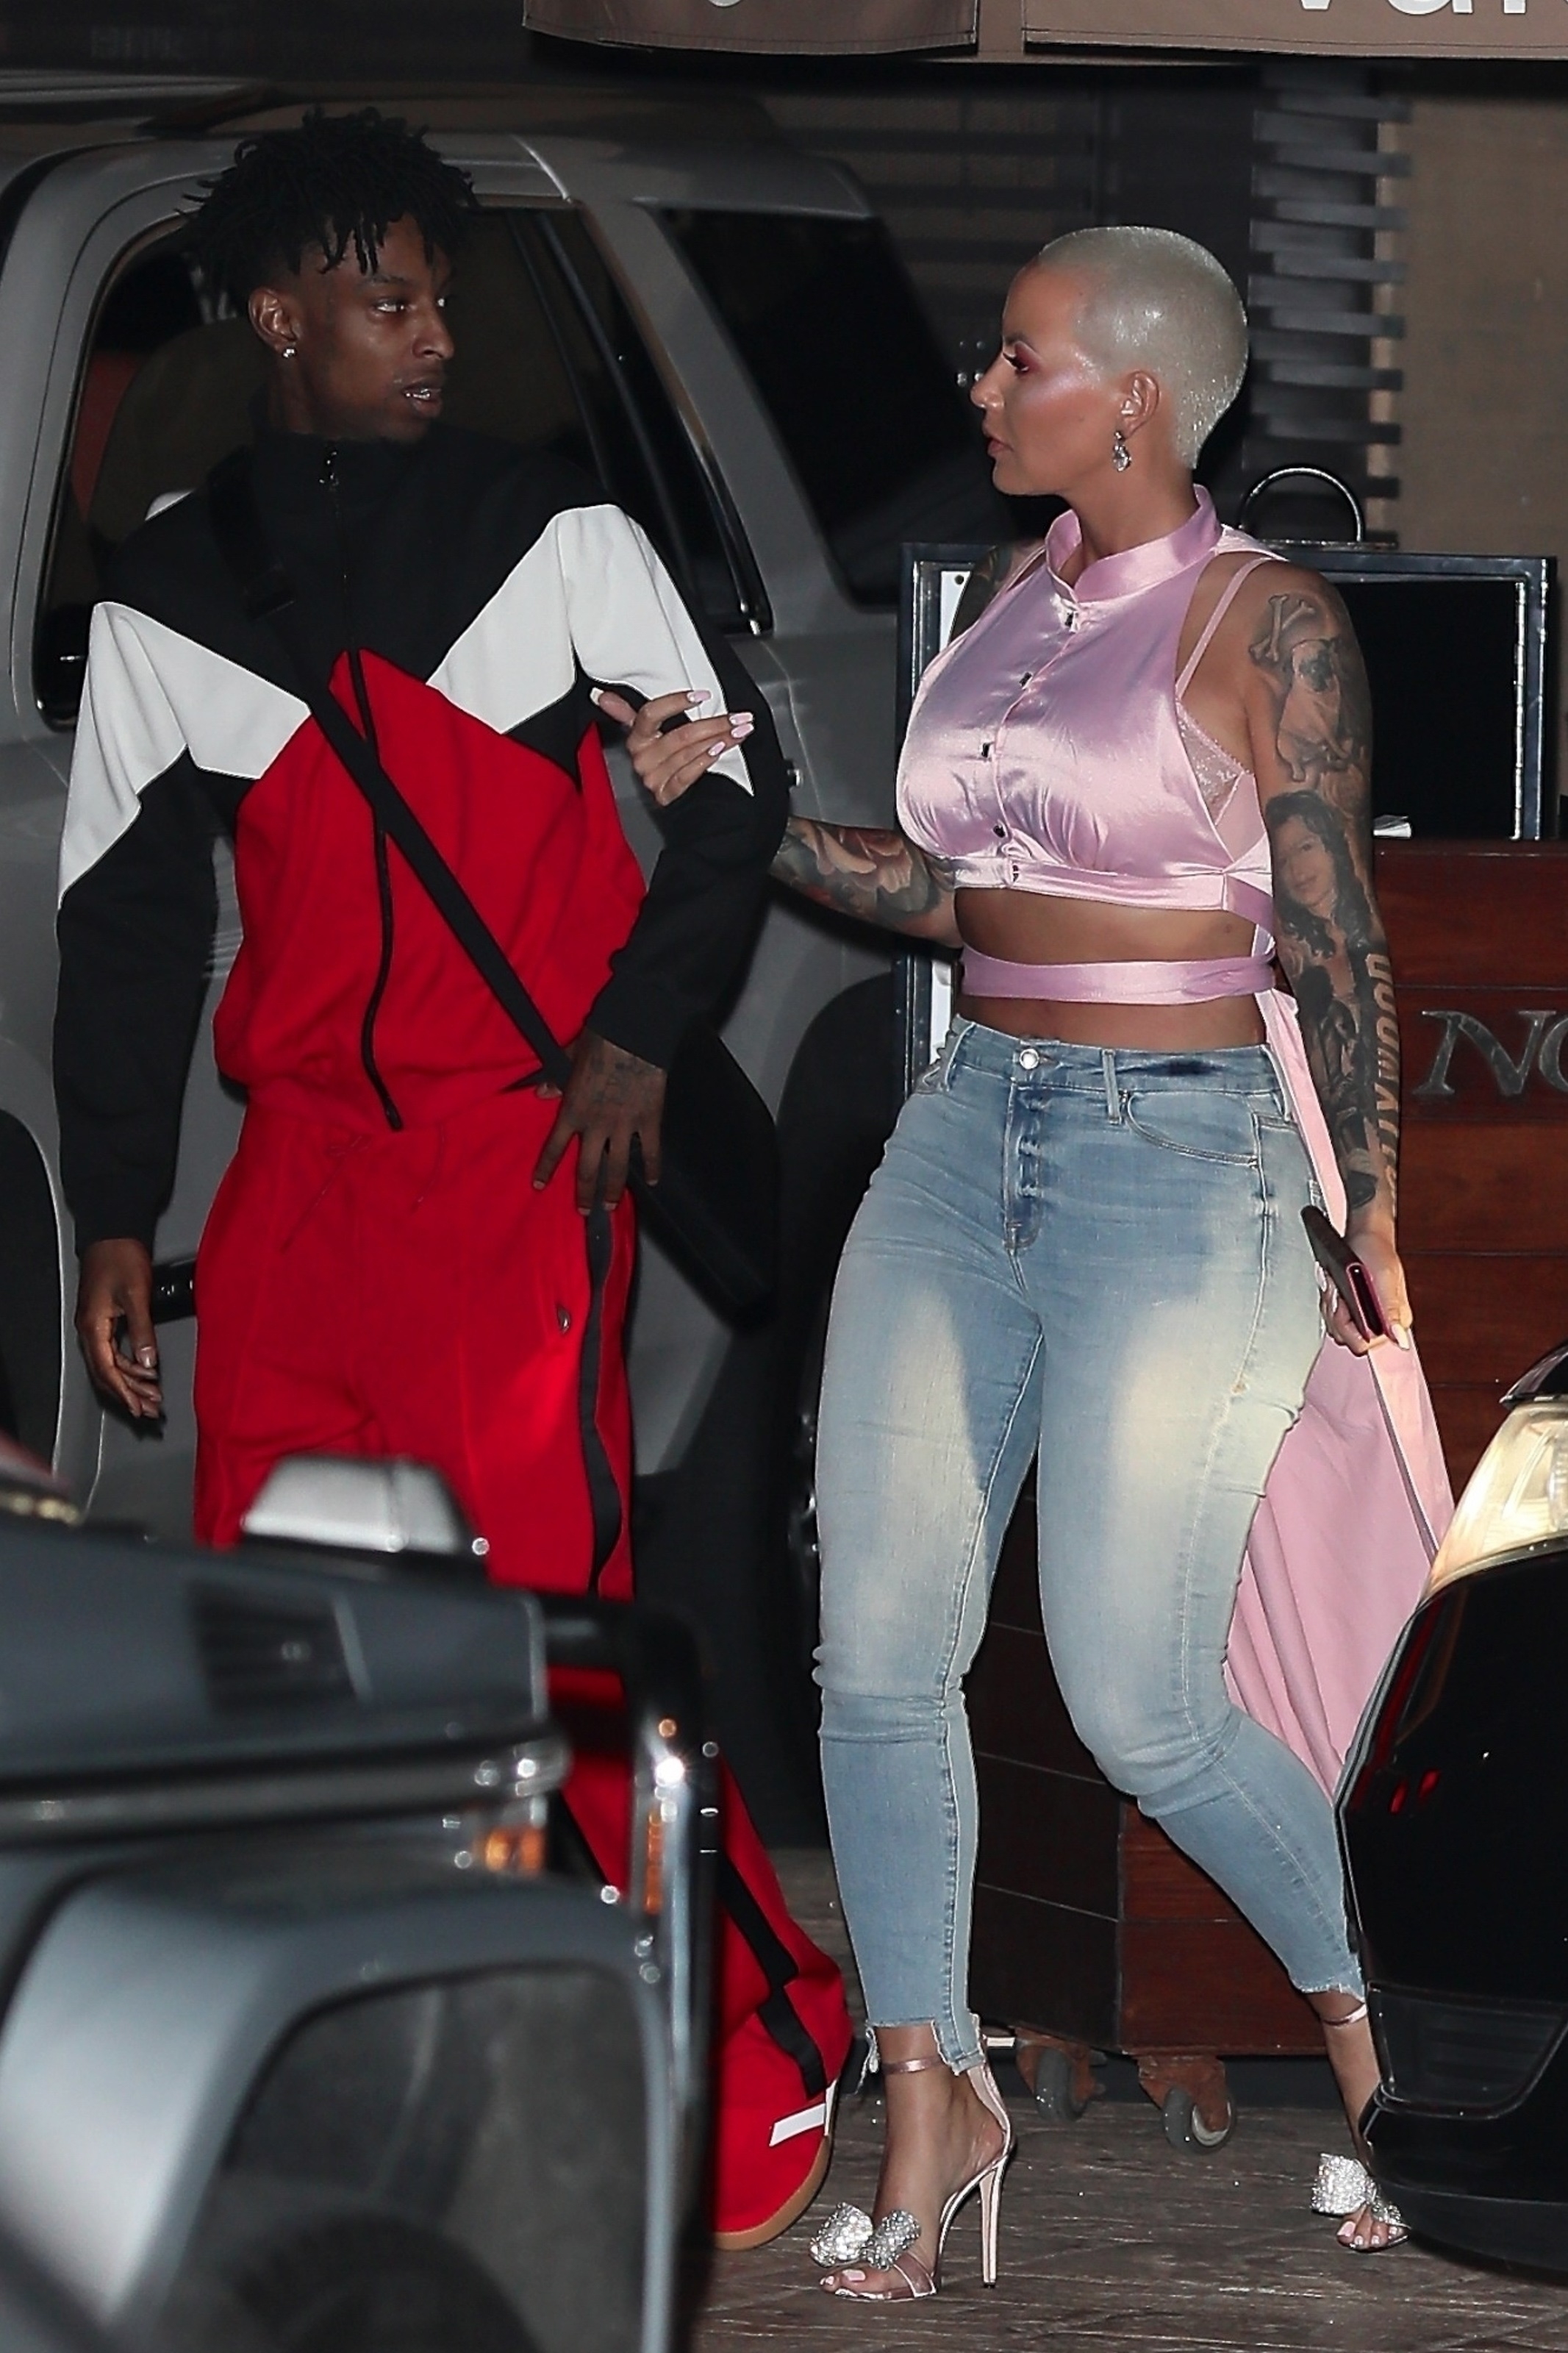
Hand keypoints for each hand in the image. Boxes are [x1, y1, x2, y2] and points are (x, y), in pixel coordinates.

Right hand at [76, 1239, 162, 1417]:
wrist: (113, 1233)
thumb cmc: (122, 1258)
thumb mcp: (136, 1296)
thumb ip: (143, 1330)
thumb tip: (148, 1362)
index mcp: (93, 1327)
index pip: (106, 1370)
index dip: (123, 1392)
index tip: (138, 1408)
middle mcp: (89, 1330)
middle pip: (106, 1372)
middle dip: (128, 1393)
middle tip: (150, 1409)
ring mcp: (95, 1325)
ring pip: (110, 1363)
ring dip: (131, 1381)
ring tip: (152, 1395)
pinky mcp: (104, 1319)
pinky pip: (114, 1351)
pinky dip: (130, 1364)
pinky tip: (146, 1371)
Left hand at [533, 1029, 666, 1213]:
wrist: (634, 1034)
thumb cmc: (599, 1040)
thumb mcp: (568, 1058)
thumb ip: (556, 1080)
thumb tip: (540, 1094)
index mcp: (572, 1110)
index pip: (555, 1147)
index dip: (546, 1168)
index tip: (539, 1186)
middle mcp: (595, 1125)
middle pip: (587, 1169)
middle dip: (584, 1193)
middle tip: (584, 1211)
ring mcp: (624, 1126)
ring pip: (617, 1167)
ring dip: (613, 1190)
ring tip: (611, 1205)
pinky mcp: (649, 1121)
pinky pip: (651, 1151)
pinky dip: (652, 1167)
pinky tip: (654, 1181)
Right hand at [594, 686, 752, 807]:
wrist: (662, 793)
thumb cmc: (659, 756)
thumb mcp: (644, 733)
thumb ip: (626, 713)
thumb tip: (601, 696)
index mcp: (636, 737)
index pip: (651, 714)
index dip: (676, 703)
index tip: (702, 695)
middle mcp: (642, 758)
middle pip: (680, 735)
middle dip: (714, 724)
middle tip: (739, 717)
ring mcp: (653, 778)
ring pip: (689, 754)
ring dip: (720, 740)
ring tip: (740, 730)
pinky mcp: (665, 795)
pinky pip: (688, 776)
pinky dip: (706, 761)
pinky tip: (721, 749)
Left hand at [1326, 1218, 1412, 1356]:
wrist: (1365, 1234)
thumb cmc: (1376, 1250)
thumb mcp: (1385, 1278)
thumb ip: (1390, 1310)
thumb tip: (1399, 1339)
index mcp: (1394, 1320)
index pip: (1365, 1344)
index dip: (1349, 1328)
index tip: (1344, 1305)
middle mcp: (1380, 1322)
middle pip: (1346, 1338)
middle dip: (1335, 1315)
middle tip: (1337, 1292)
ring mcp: (1364, 1316)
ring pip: (1335, 1327)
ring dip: (1330, 1305)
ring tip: (1334, 1283)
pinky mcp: (1352, 1309)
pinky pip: (1332, 1315)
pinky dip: (1328, 1300)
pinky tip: (1331, 1284)